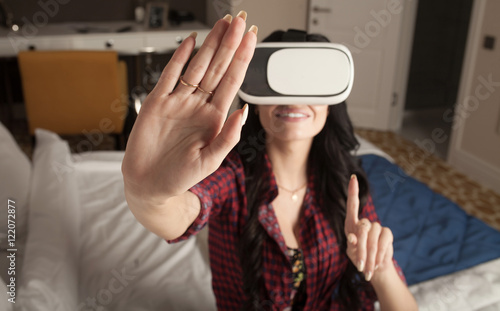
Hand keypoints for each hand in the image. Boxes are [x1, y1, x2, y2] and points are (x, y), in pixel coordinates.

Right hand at [122, 12, 256, 202]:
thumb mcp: (209, 160)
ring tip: (223, 24)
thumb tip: (244, 112)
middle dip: (230, 43)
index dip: (243, 59)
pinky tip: (191, 41)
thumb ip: (228, 136)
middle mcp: (198, 105)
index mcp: (214, 118)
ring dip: (210, 44)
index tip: (252, 38)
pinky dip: (179, 56)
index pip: (232, 81)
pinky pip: (170, 74)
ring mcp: (178, 101)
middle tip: (240, 20)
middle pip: (218, 67)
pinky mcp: (157, 102)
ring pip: (197, 66)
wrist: (149, 184)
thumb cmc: (179, 176)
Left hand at [344, 175, 393, 281]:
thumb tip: (352, 238)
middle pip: (362, 226)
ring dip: (370, 254)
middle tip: (360, 264)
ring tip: (368, 267)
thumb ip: (352, 245)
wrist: (374, 268)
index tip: (353, 177)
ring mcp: (377, 227)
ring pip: (373, 235)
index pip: (352, 205)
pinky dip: (380, 253)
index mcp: (351, 224)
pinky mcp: (387, 234)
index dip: (353, 191)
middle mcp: (364, 223)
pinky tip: (377, 262)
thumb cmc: (359, 259)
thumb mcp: (352, 253)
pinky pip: (384, 240)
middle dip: (361, 247)